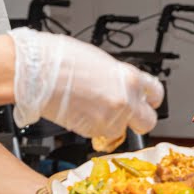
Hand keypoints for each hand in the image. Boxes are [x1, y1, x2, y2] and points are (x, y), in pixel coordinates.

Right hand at [8, 28, 164, 140]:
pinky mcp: (90, 132)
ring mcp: (109, 119)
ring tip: (93, 108)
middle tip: (128, 113)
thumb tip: (122, 86)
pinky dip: (93, 127)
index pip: (157, 94)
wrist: (36, 72)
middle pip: (148, 122)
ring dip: (111, 123)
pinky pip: (100, 134)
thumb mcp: (102, 62)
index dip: (152, 99)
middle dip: (139, 119)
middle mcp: (125, 102)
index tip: (149, 100)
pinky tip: (81, 111)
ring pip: (121, 131)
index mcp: (130, 79)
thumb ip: (119, 78)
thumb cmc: (62, 59)